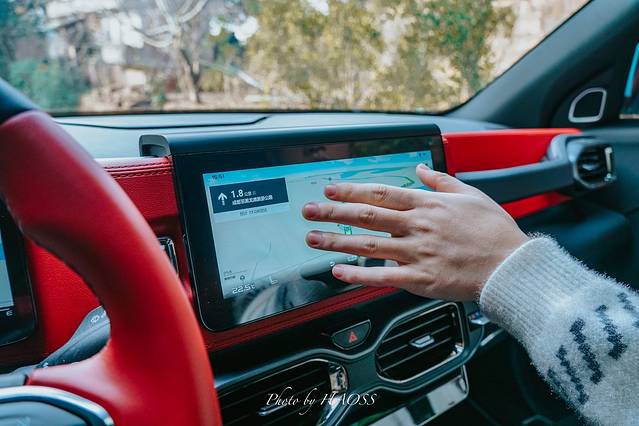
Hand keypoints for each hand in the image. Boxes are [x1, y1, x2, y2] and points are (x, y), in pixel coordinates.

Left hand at [302, 164, 528, 300]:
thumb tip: (421, 168)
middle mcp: (417, 226)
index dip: (351, 190)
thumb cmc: (493, 231)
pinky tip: (338, 272)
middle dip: (333, 212)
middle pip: (367, 216)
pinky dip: (358, 275)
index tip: (330, 188)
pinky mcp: (420, 278)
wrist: (511, 266)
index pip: (381, 193)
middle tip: (309, 211)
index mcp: (427, 205)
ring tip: (313, 238)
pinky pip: (383, 276)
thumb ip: (440, 180)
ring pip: (368, 244)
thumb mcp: (470, 194)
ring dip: (337, 241)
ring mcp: (417, 252)